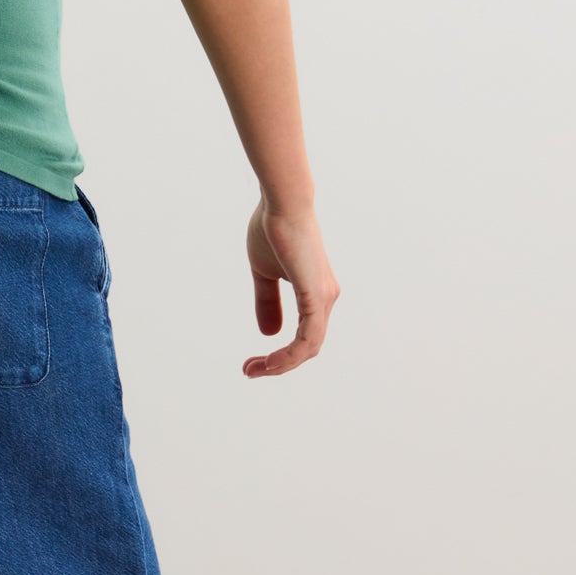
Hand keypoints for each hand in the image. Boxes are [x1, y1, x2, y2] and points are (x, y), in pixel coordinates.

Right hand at [243, 195, 339, 377]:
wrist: (281, 203)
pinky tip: (270, 362)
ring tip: (254, 370)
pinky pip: (307, 338)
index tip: (253, 362)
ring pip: (308, 348)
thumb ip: (268, 302)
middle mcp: (326, 298)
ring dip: (281, 365)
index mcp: (316, 293)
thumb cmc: (272, 229)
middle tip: (249, 371)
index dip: (280, 354)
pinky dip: (289, 354)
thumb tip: (269, 334)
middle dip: (278, 365)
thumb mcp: (264, 273)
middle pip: (307, 348)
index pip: (303, 336)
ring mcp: (324, 298)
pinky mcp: (316, 295)